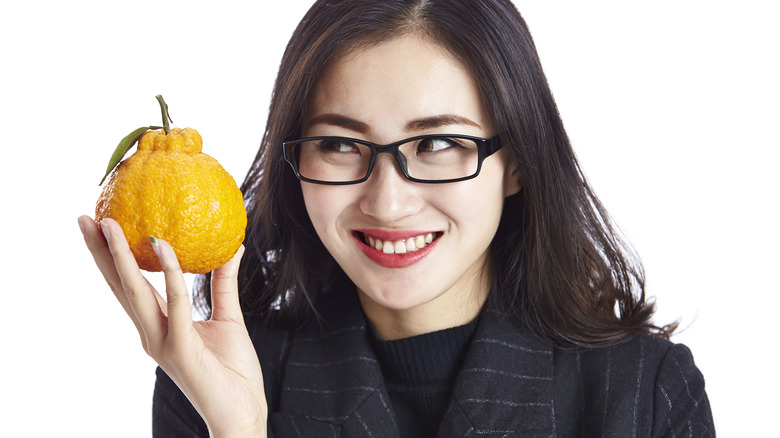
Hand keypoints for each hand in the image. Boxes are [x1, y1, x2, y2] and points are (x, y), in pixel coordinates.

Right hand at [78, 216, 266, 436]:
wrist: (242, 413)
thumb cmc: (233, 372)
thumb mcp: (228, 318)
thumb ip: (224, 283)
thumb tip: (232, 246)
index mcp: (160, 326)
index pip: (129, 286)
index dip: (112, 257)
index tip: (101, 225)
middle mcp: (152, 333)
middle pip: (120, 286)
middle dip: (100, 252)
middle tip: (86, 217)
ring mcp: (162, 341)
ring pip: (135, 292)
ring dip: (119, 257)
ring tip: (108, 225)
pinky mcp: (180, 348)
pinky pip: (174, 303)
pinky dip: (168, 273)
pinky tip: (162, 245)